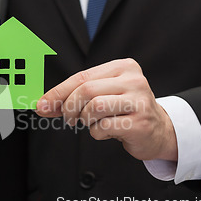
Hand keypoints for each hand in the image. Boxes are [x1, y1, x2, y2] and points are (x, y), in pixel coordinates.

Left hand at [36, 58, 176, 160]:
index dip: (58, 92)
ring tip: (91, 123)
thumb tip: (42, 105)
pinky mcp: (140, 123)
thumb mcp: (102, 96)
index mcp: (123, 67)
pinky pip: (104, 127)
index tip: (42, 104)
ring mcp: (139, 101)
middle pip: (86, 90)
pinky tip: (106, 132)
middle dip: (69, 107)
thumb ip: (74, 97)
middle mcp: (133, 80)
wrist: (158, 130)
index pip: (82, 76)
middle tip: (69, 119)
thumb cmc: (124, 111)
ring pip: (94, 107)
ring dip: (84, 120)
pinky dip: (97, 133)